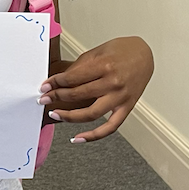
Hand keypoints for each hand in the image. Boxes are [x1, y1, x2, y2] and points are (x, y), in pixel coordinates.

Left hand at [38, 36, 152, 142]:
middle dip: (57, 97)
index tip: (45, 86)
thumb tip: (61, 81)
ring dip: (69, 116)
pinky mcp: (127, 108)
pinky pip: (110, 127)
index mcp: (105, 66)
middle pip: (78, 95)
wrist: (144, 54)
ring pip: (91, 114)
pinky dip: (93, 136)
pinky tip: (78, 138)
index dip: (55, 83)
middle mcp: (113, 83)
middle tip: (43, 98)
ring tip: (55, 114)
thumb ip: (81, 67)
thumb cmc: (122, 50)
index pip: (73, 78)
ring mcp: (120, 98)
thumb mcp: (98, 51)